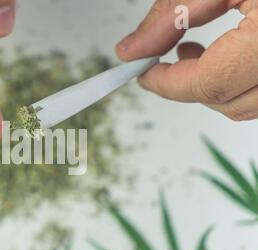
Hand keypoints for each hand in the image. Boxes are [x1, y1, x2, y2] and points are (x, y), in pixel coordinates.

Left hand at [116, 0, 257, 120]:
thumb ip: (172, 14)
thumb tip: (133, 49)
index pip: (211, 83)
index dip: (167, 83)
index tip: (143, 73)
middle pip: (230, 102)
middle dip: (187, 86)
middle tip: (161, 62)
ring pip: (248, 104)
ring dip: (212, 86)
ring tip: (191, 52)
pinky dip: (237, 82)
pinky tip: (223, 54)